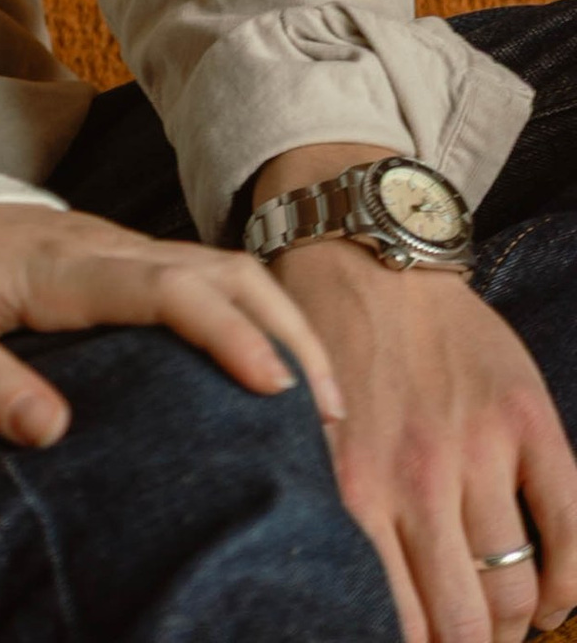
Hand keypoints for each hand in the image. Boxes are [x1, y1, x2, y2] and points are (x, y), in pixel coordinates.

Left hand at [0, 202, 344, 449]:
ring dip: (275, 322)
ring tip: (320, 401)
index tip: (276, 390)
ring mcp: (111, 248)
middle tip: (333, 412)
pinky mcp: (112, 260)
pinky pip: (196, 277)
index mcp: (58, 266)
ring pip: (216, 268)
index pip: (163, 288)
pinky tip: (266, 368)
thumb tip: (51, 434)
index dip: (225, 333)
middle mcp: (99, 247)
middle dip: (283, 330)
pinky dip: (247, 315)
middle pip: (215, 271)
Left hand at [271, 241, 576, 642]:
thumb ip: (333, 516)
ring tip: (502, 630)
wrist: (362, 251)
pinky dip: (571, 583)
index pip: (400, 622)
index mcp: (354, 490)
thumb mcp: (307, 438)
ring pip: (514, 588)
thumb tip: (349, 602)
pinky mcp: (526, 419)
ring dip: (513, 626)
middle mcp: (416, 479)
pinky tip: (553, 603)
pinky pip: (571, 528)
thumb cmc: (325, 349)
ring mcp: (478, 449)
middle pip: (465, 622)